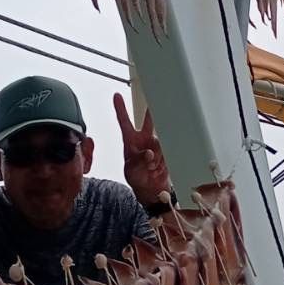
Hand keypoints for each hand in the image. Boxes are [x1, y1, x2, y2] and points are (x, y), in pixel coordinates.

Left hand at [113, 92, 170, 208]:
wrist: (151, 188)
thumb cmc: (137, 177)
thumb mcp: (132, 171)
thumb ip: (139, 161)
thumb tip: (149, 152)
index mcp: (130, 141)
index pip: (124, 122)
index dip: (120, 108)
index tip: (116, 96)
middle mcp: (143, 139)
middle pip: (148, 121)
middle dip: (151, 112)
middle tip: (154, 100)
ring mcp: (156, 144)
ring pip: (159, 144)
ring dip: (156, 158)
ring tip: (151, 167)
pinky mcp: (166, 150)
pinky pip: (167, 152)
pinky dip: (163, 162)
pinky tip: (158, 168)